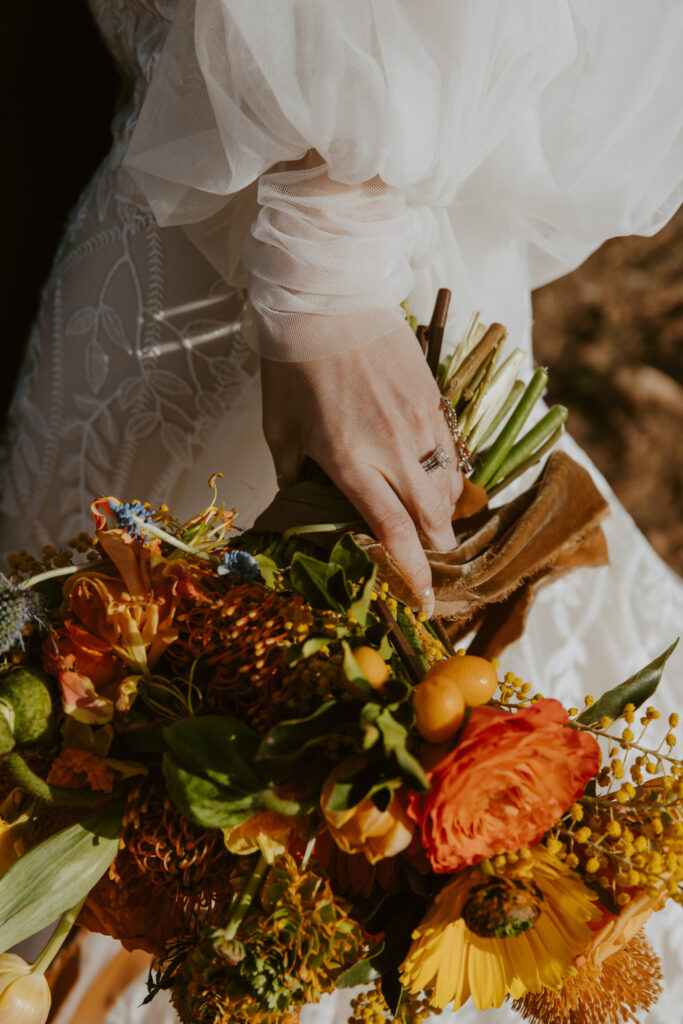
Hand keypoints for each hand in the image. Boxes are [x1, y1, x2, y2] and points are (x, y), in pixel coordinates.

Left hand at [260, 322, 463, 613]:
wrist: (326, 296)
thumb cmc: (291, 363)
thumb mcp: (279, 427)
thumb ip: (295, 474)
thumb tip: (304, 503)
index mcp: (351, 462)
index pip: (394, 534)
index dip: (413, 575)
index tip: (426, 603)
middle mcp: (394, 449)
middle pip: (433, 519)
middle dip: (435, 551)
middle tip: (427, 563)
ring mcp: (420, 423)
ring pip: (449, 489)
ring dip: (442, 515)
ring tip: (429, 524)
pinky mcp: (434, 399)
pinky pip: (453, 453)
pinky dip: (448, 477)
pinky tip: (434, 480)